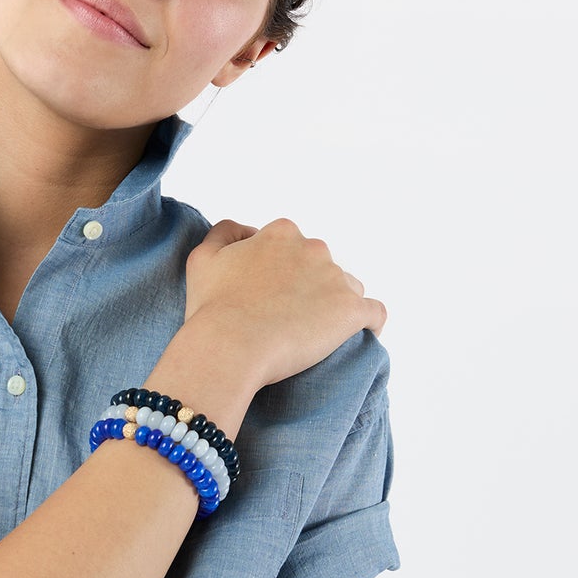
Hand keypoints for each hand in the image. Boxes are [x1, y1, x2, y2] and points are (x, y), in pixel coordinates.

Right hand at [181, 217, 385, 387]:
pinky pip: (374, 313)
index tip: (268, 294)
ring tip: (312, 332)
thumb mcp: (203, 257)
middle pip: (320, 265)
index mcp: (281, 233)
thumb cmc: (211, 307)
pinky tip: (357, 333)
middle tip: (285, 317)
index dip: (280, 270)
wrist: (229, 347)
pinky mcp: (351, 311)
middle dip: (308, 286)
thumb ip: (224, 232)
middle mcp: (313, 248)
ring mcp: (335, 279)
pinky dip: (368, 322)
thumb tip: (246, 230)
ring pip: (346, 288)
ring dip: (333, 304)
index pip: (291, 246)